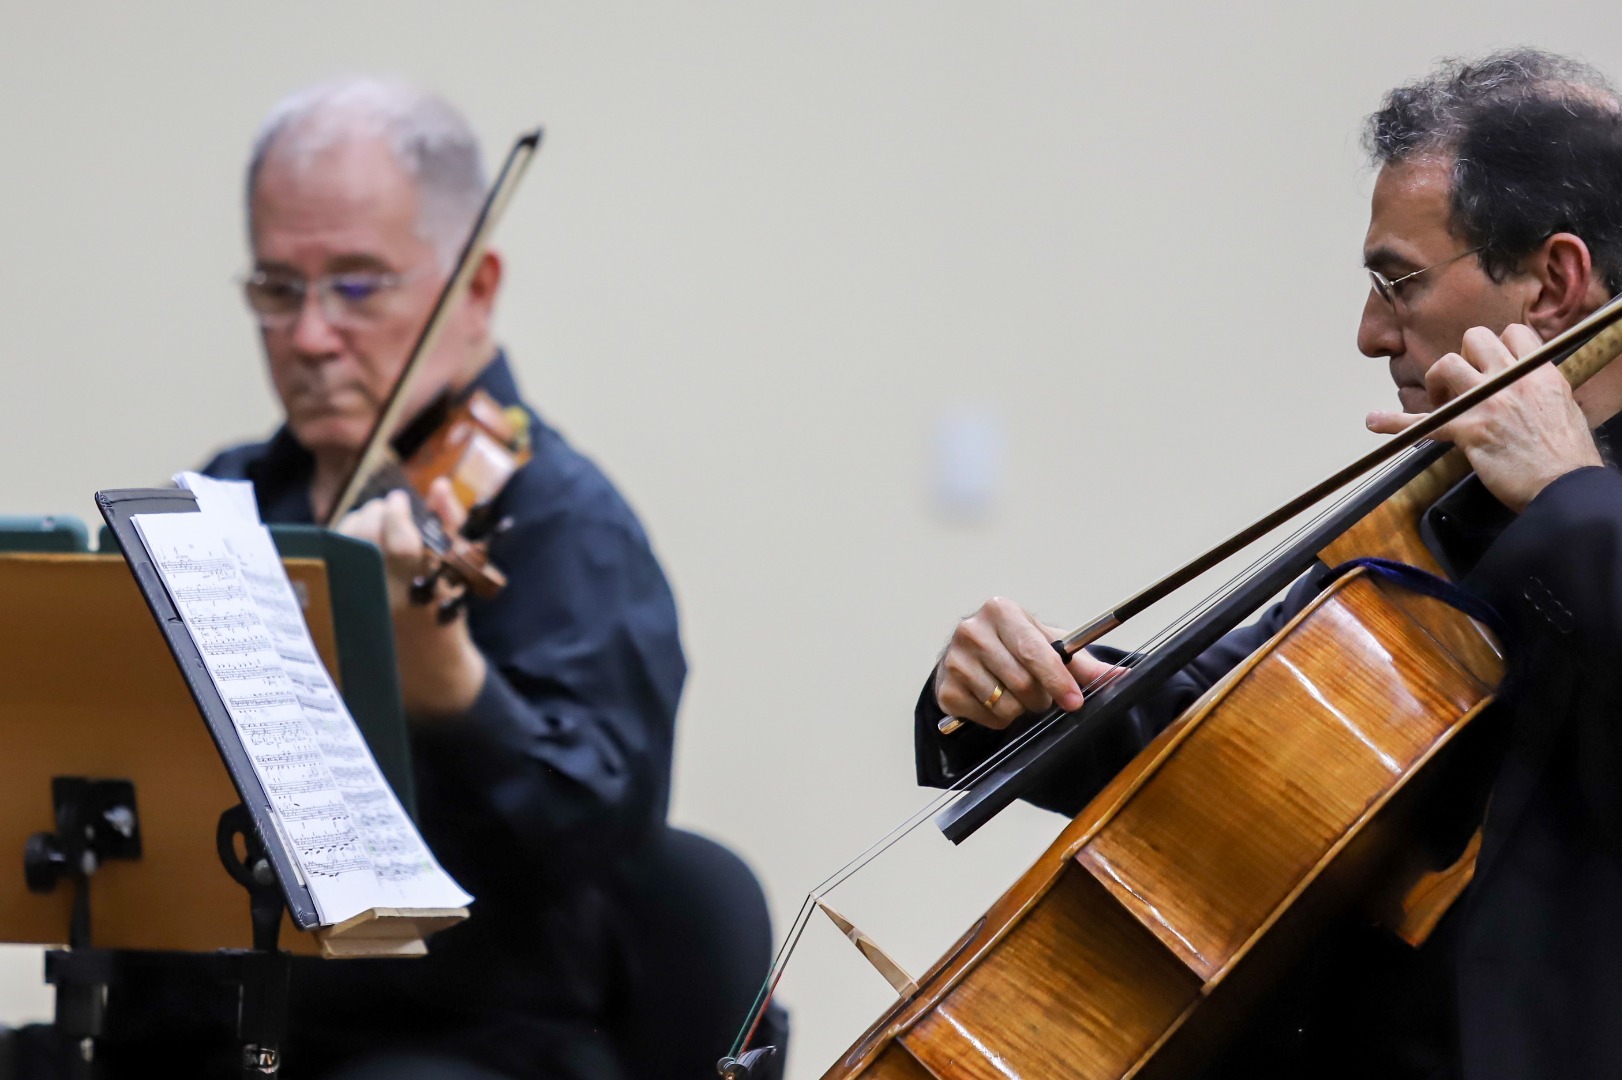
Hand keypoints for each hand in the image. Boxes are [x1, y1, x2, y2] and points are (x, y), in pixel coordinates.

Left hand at [336, 479, 487, 717]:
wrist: (427, 668)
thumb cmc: (449, 611)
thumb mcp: (461, 568)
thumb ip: (450, 523)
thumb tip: (437, 485)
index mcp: (423, 589)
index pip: (401, 539)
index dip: (397, 511)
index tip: (400, 500)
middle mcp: (387, 597)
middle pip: (365, 536)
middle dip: (374, 512)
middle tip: (386, 508)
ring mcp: (360, 603)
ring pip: (343, 546)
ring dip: (355, 524)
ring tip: (372, 522)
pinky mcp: (342, 607)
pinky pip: (333, 561)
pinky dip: (342, 544)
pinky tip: (356, 542)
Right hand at [933, 596, 1124, 729]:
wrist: (971, 655)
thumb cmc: (1014, 646)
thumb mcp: (1048, 644)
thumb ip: (1084, 663)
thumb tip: (1125, 675)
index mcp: (1000, 611)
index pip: (1033, 651)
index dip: (1057, 680)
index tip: (1074, 701)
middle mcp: (971, 630)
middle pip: (1022, 682)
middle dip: (1041, 697)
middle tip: (1041, 694)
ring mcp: (954, 660)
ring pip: (1005, 704)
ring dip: (1021, 709)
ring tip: (1017, 694)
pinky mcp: (945, 690)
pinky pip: (988, 718)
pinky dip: (1000, 719)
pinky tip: (996, 701)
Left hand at [1366, 324, 1601, 512]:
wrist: (1565, 487)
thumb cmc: (1568, 457)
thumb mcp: (1564, 410)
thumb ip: (1538, 392)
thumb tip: (1522, 392)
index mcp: (1540, 373)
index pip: (1513, 334)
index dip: (1497, 347)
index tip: (1491, 364)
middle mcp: (1512, 380)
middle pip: (1475, 338)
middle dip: (1464, 357)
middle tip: (1464, 384)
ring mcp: (1487, 403)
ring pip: (1446, 365)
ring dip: (1438, 382)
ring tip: (1441, 402)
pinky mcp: (1467, 430)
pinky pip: (1423, 421)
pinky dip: (1394, 422)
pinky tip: (1374, 421)